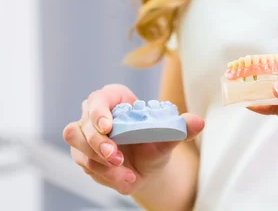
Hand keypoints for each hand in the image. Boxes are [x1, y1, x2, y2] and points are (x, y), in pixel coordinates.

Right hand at [63, 84, 203, 194]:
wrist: (147, 166)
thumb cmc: (154, 142)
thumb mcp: (169, 135)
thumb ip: (181, 128)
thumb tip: (199, 122)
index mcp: (114, 99)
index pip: (99, 98)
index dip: (99, 111)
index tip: (108, 127)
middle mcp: (94, 114)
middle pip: (83, 124)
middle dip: (98, 143)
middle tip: (116, 156)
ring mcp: (84, 135)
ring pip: (78, 146)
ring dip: (98, 161)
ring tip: (124, 172)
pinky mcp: (82, 155)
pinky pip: (84, 164)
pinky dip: (104, 174)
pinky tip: (125, 178)